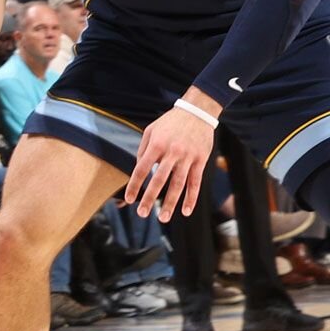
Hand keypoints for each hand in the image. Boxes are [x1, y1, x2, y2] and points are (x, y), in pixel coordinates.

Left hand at [125, 96, 217, 219]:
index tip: (129, 199)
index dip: (134, 185)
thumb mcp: (150, 131)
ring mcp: (188, 157)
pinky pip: (195, 182)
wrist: (197, 112)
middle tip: (142, 214)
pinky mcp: (201, 160)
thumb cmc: (169, 123)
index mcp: (156, 145)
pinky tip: (187, 211)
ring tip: (163, 218)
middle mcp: (172, 152)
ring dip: (171, 203)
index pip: (141, 169)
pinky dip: (191, 197)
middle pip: (159, 180)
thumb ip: (143, 151)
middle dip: (150, 198)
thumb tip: (138, 170)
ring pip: (178, 184)